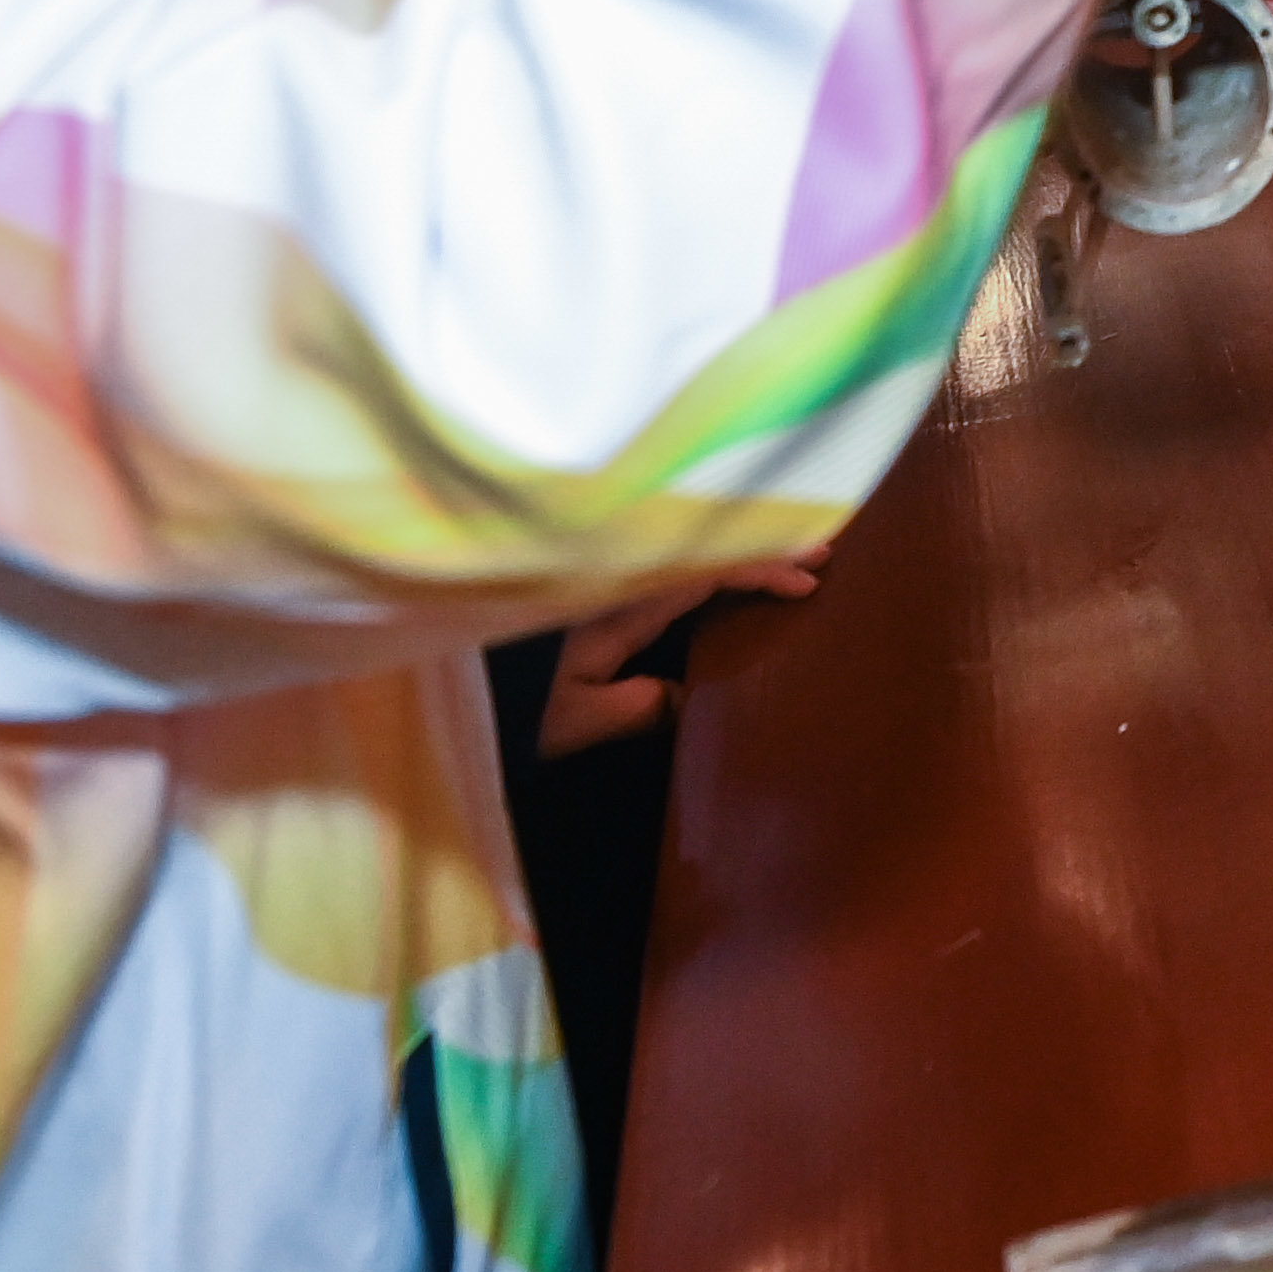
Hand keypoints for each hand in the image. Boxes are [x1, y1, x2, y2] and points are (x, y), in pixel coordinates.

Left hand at [533, 548, 829, 757]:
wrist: (448, 710)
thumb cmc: (504, 719)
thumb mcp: (572, 725)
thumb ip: (634, 708)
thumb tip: (683, 693)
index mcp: (615, 606)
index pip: (703, 569)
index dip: (760, 566)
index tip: (809, 578)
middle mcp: (610, 588)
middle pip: (698, 550)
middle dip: (760, 546)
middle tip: (823, 549)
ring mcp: (601, 592)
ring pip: (682, 556)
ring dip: (734, 554)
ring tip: (787, 555)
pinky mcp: (591, 608)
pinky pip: (664, 572)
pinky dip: (705, 570)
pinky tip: (723, 581)